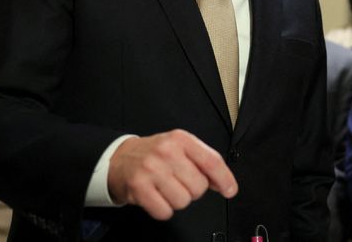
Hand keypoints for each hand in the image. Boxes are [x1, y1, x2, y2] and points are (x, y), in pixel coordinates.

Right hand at [108, 129, 236, 219]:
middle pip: (199, 186)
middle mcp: (166, 152)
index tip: (230, 190)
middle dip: (193, 190)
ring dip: (177, 200)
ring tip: (167, 187)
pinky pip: (164, 211)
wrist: (121, 157)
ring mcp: (151, 169)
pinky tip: (157, 196)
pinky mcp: (138, 187)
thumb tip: (223, 182)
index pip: (211, 161)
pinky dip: (163, 209)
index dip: (224, 179)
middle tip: (180, 181)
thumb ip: (203, 161)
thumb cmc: (155, 154)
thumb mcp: (180, 147)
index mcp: (181, 139)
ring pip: (183, 201)